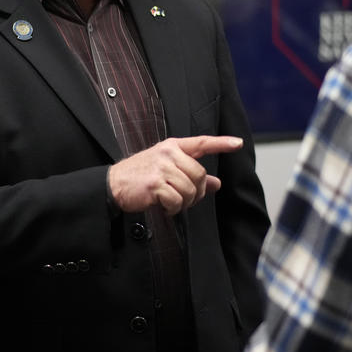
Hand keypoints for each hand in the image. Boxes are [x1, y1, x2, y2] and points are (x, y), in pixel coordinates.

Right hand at [107, 135, 242, 215]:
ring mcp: (161, 168)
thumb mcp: (167, 170)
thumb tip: (216, 184)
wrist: (114, 184)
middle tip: (184, 198)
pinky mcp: (155, 184)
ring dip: (184, 202)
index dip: (221, 143)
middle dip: (197, 191)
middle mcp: (168, 154)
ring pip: (191, 190)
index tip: (237, 143)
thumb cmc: (141, 176)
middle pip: (200, 174)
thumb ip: (192, 174)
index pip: (201, 142)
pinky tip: (163, 206)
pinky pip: (177, 201)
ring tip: (171, 201)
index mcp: (172, 146)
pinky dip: (173, 209)